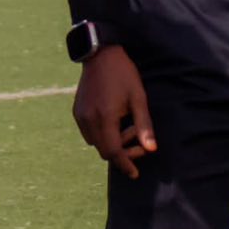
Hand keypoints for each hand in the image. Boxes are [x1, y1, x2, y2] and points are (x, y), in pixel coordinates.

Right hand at [72, 44, 155, 179]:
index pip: (113, 152)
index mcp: (105, 118)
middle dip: (122, 153)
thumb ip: (144, 125)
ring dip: (111, 143)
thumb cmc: (123, 74)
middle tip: (139, 143)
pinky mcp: (76, 112)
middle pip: (103, 151)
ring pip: (95, 143)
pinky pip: (88, 133)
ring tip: (126, 126)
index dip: (125, 165)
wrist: (100, 54)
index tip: (135, 174)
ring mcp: (80, 116)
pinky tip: (113, 121)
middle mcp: (89, 120)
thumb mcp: (138, 98)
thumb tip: (151, 149)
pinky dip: (101, 135)